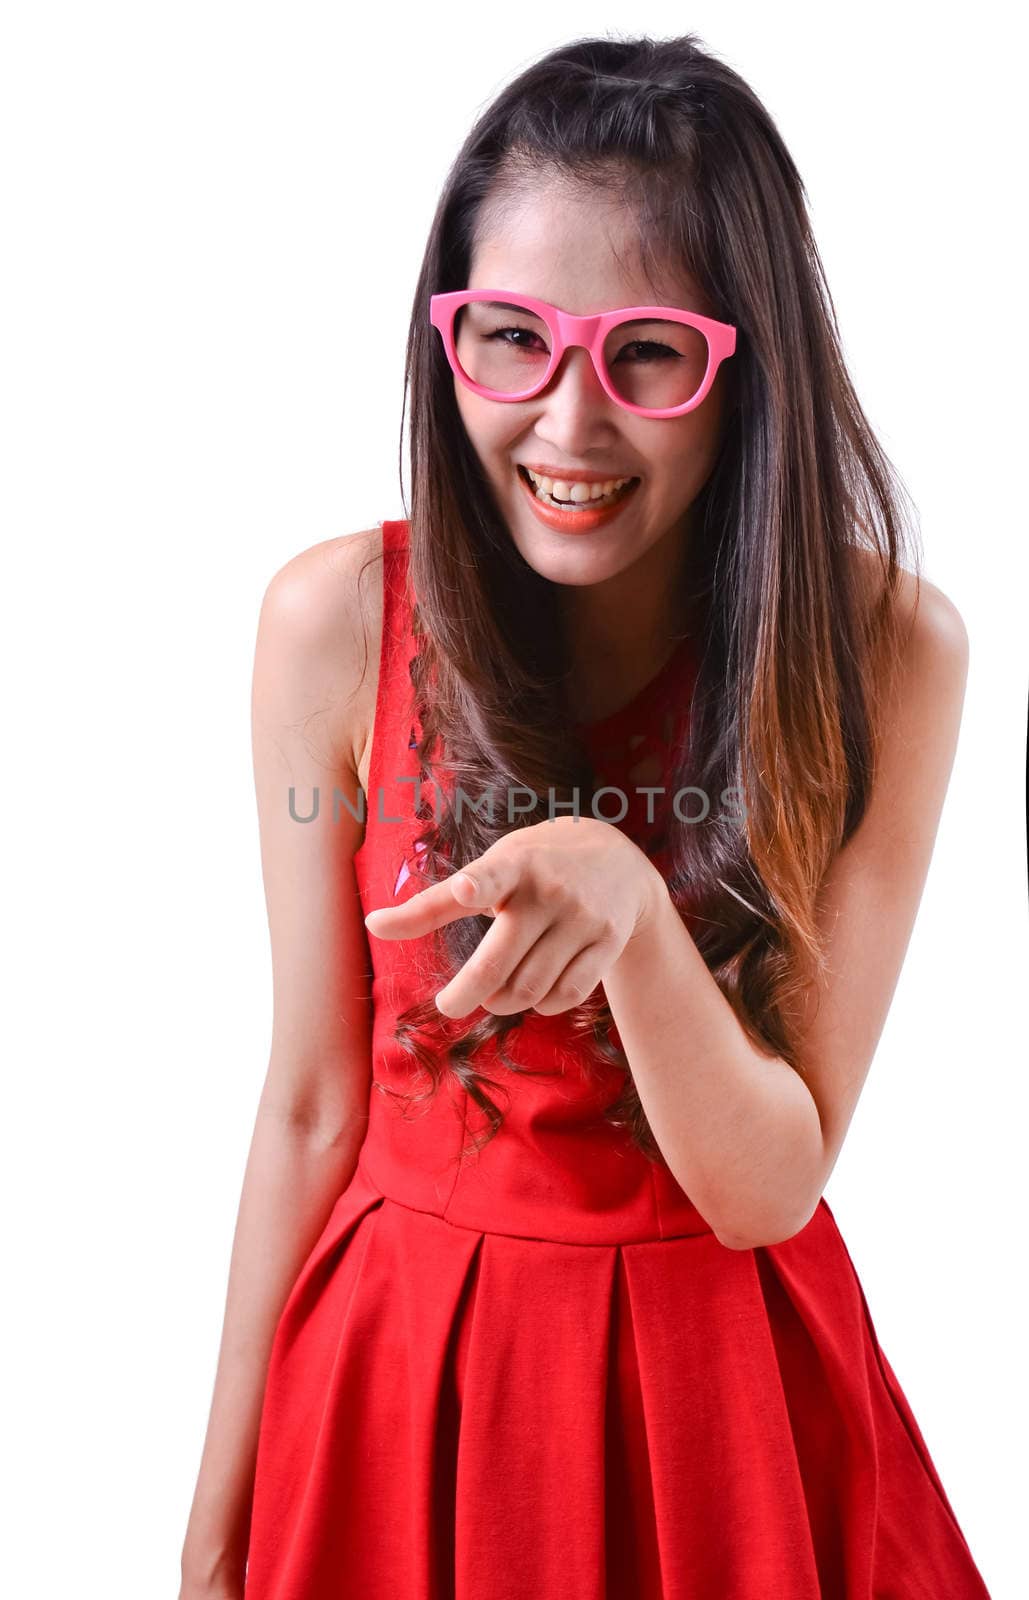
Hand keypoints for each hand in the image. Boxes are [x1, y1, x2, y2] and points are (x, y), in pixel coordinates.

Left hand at [363, 816, 664, 1018]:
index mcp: (513, 865)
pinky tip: (536, 993)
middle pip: (499, 963)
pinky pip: (566, 995)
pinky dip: (543, 1004)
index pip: (492, 875)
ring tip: (495, 994)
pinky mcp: (609, 941)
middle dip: (464, 996)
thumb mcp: (490, 868)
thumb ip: (432, 903)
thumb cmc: (533, 867)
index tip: (466, 888)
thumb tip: (372, 926)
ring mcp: (583, 917)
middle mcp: (550, 890)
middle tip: (448, 1005)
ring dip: (503, 1002)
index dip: (476, 884)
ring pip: (530, 988)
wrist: (621, 861)